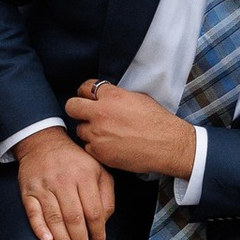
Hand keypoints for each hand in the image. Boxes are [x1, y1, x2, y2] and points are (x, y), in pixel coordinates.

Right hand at [16, 125, 115, 239]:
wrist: (43, 142)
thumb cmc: (74, 161)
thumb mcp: (98, 170)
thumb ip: (106, 195)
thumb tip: (102, 222)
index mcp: (85, 176)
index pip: (94, 211)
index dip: (97, 233)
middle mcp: (64, 180)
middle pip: (74, 217)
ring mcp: (44, 186)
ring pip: (54, 217)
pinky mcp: (28, 190)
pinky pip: (33, 212)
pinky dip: (39, 227)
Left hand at [64, 79, 197, 179]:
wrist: (167, 145)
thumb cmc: (157, 121)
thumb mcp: (137, 98)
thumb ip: (116, 96)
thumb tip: (104, 97)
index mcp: (111, 96)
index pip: (85, 87)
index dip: (86, 92)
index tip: (89, 97)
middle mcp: (100, 113)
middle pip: (72, 106)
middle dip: (77, 108)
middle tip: (85, 113)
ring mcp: (98, 134)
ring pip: (79, 129)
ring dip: (88, 130)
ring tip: (104, 133)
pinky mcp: (100, 152)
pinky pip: (88, 147)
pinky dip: (95, 146)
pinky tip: (109, 145)